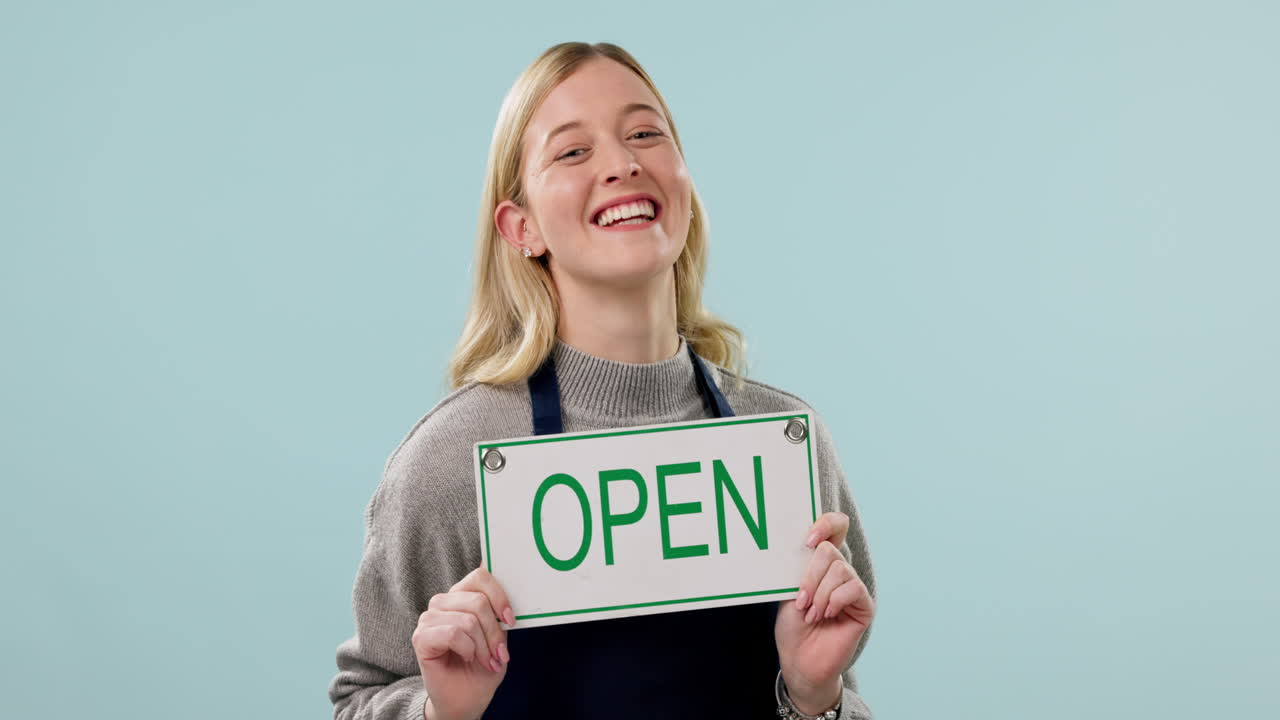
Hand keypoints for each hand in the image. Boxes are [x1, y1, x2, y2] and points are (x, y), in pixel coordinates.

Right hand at [412, 568, 515, 719]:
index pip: (480, 575)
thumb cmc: (482, 666)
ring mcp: (429, 618)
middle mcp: (444, 602)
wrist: (466, 699)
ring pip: (468, 619)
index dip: (500, 595)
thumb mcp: (499, 636)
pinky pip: (453, 633)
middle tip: (499, 654)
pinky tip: (467, 657)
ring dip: (483, 646)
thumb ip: (500, 614)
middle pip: (478, 600)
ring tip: (486, 660)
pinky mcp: (421, 636)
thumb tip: (512, 594)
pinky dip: (467, 649)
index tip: (511, 619)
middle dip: (494, 632)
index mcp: (462, 595)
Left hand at [774, 512, 874, 714]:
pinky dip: (834, 601)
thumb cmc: (792, 627)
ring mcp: (853, 587)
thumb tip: (806, 543)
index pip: (836, 527)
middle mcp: (840, 571)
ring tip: (812, 614)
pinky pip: (852, 588)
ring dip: (820, 593)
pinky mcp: (864, 605)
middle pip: (830, 550)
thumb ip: (799, 566)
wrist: (799, 660)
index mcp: (821, 563)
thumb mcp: (788, 590)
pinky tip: (827, 615)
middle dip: (810, 576)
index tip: (808, 539)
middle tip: (801, 600)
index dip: (827, 523)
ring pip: (839, 569)